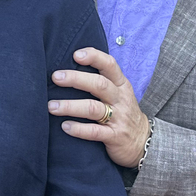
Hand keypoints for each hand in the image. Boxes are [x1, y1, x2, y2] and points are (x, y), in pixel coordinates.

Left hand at [47, 48, 149, 167]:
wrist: (143, 141)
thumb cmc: (123, 112)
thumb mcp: (119, 93)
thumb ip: (101, 81)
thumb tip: (69, 69)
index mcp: (121, 85)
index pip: (110, 65)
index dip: (94, 57)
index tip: (75, 54)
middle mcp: (120, 99)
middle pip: (99, 84)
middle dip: (76, 79)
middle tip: (56, 77)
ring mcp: (118, 118)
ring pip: (93, 108)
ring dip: (70, 106)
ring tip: (51, 106)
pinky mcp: (115, 136)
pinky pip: (95, 132)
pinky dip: (79, 129)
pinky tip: (65, 126)